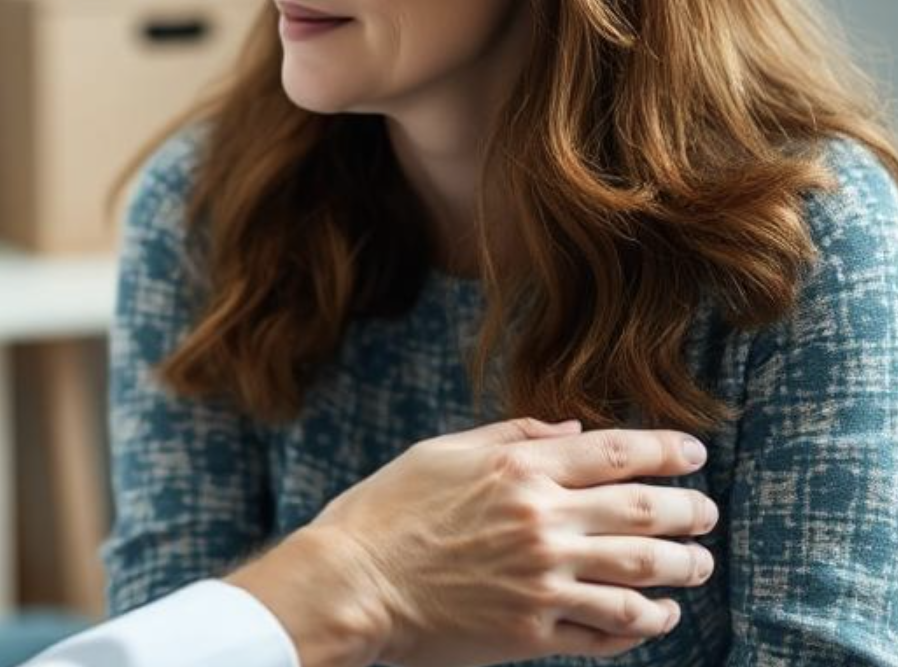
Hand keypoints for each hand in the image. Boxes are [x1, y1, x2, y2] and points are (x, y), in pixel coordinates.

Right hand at [226, 418, 716, 666]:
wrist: (354, 583)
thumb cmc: (388, 510)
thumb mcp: (442, 452)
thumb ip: (512, 437)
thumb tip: (574, 430)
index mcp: (520, 472)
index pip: (618, 454)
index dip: (668, 451)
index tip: (694, 453)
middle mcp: (542, 523)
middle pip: (646, 515)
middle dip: (691, 513)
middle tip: (707, 515)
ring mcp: (543, 581)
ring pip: (642, 577)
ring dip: (683, 571)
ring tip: (698, 567)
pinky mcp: (534, 631)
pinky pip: (609, 630)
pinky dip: (645, 623)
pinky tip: (658, 615)